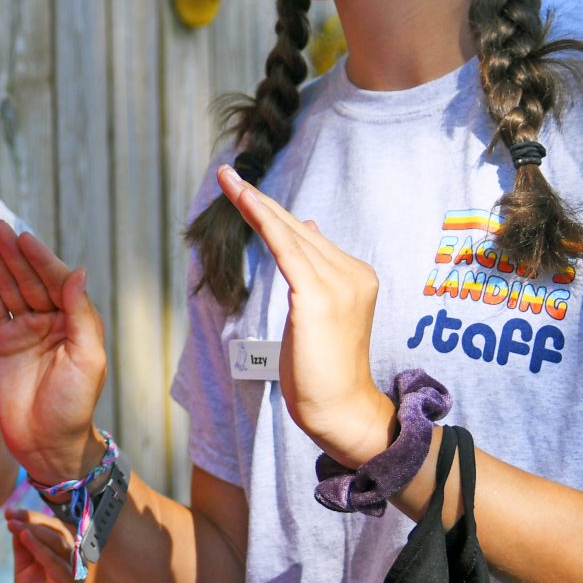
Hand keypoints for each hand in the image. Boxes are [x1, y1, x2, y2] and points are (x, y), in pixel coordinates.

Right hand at [0, 222, 106, 482]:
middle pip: (29, 277)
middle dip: (14, 251)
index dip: (40, 259)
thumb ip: (81, 315)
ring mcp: (24, 329)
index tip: (24, 238)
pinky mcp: (0, 341)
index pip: (56, 280)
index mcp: (74, 321)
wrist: (47, 442)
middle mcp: (49, 320)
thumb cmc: (74, 405)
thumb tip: (77, 273)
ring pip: (8, 286)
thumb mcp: (88, 359)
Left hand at [7, 507, 82, 582]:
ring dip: (35, 530)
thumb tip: (16, 524)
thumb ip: (23, 550)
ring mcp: (74, 574)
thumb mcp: (25, 572)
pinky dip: (41, 548)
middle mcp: (73, 561)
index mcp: (63, 556)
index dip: (31, 517)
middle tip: (9, 514)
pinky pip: (57, 563)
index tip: (9, 510)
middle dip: (32, 519)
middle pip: (56, 530)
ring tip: (14, 524)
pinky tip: (25, 538)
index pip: (50, 528)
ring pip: (59, 543)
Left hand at [215, 164, 394, 466]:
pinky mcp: (318, 297)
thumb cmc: (324, 369)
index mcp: (355, 275)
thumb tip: (306, 227)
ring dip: (254, 203)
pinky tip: (243, 201)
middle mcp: (352, 273)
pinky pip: (285, 248)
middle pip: (296, 227)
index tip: (246, 189)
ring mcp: (338, 283)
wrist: (341, 409)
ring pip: (289, 232)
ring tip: (226, 180)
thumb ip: (315, 269)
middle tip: (227, 174)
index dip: (273, 212)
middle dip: (259, 199)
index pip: (307, 235)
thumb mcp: (320, 312)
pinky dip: (263, 221)